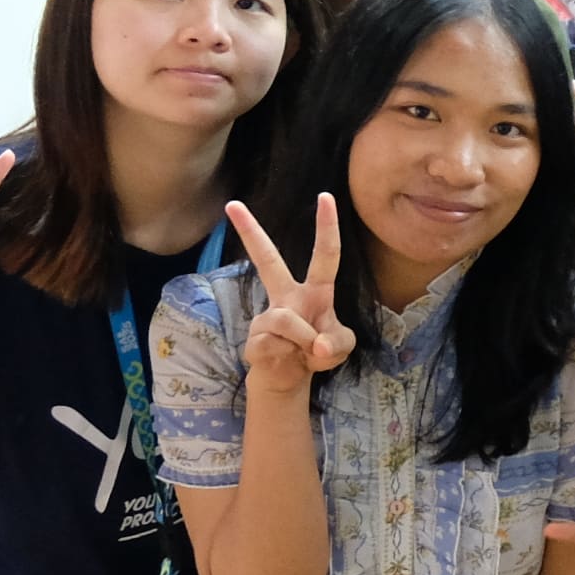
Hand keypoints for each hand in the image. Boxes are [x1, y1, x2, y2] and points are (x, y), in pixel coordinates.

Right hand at [223, 195, 356, 389]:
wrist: (288, 378)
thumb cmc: (316, 352)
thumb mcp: (341, 347)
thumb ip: (340, 342)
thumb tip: (319, 343)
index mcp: (314, 291)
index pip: (324, 255)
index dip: (326, 227)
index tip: (325, 196)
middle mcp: (288, 297)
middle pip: (268, 260)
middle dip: (251, 232)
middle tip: (233, 204)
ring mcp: (268, 316)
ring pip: (286, 320)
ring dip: (305, 341)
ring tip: (307, 354)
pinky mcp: (254, 339)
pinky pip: (277, 345)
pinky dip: (292, 358)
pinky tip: (288, 359)